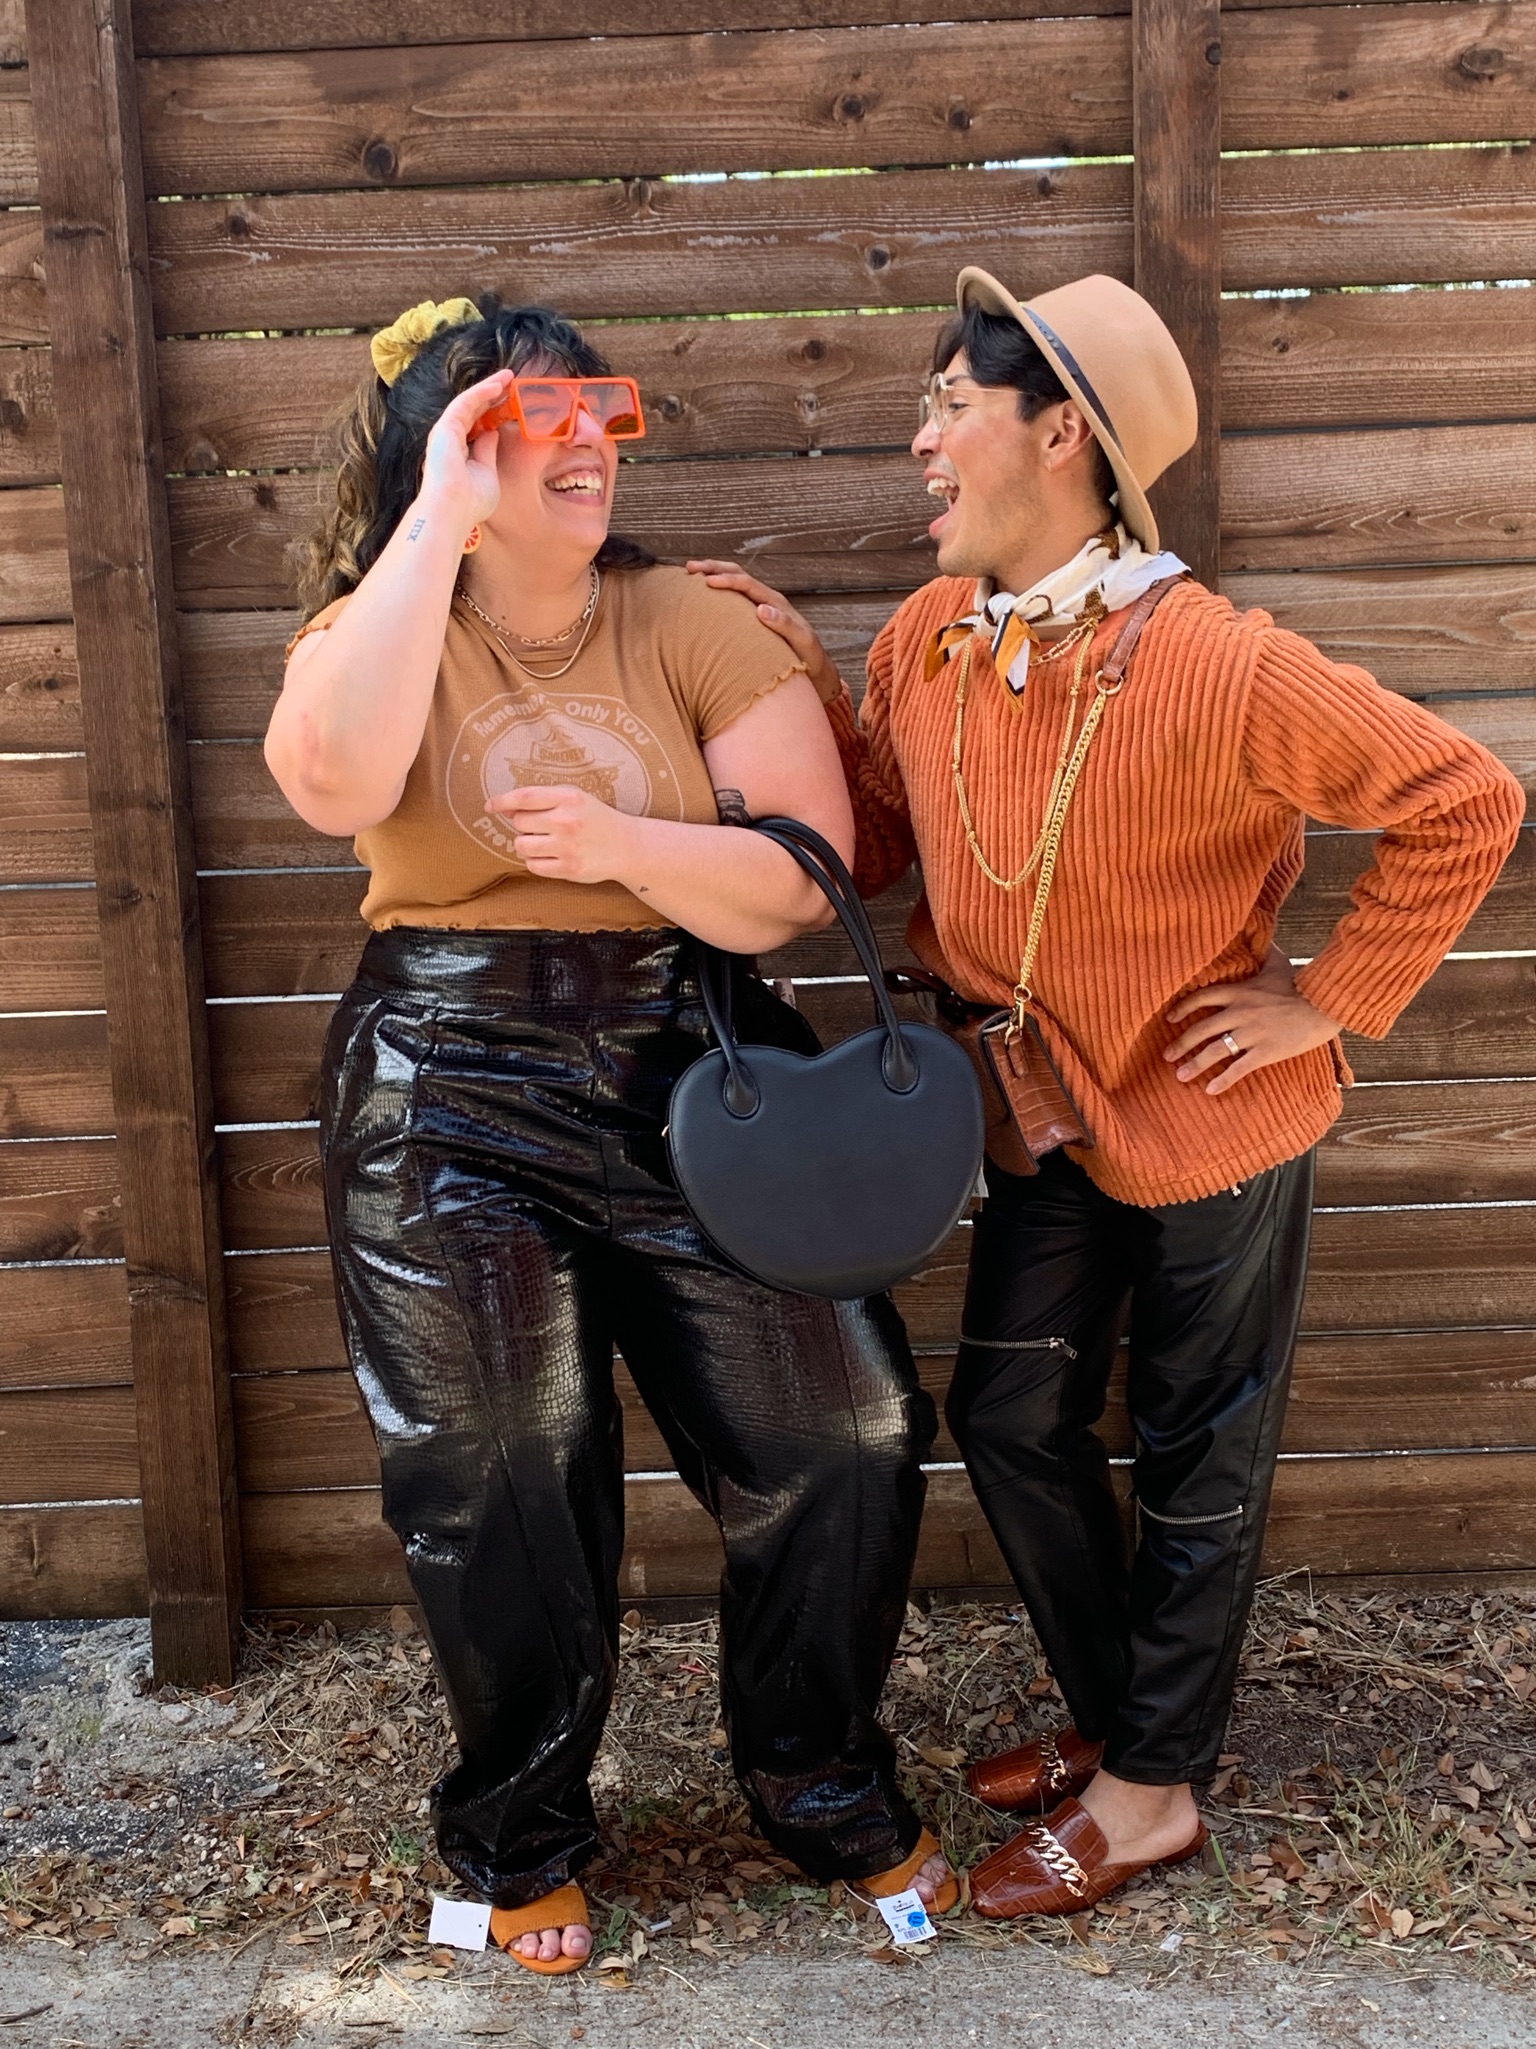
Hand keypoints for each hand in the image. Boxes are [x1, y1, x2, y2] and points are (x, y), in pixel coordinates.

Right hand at [418, 369, 515, 529]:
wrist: (452, 511)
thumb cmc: (470, 502)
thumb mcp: (487, 473)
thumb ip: (488, 452)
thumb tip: (492, 433)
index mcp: (459, 451)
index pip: (477, 424)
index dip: (493, 410)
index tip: (511, 402)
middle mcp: (450, 440)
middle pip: (473, 409)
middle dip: (492, 394)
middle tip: (510, 381)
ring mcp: (446, 433)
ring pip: (469, 402)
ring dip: (488, 387)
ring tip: (507, 377)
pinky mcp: (445, 428)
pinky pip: (465, 403)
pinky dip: (481, 392)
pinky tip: (497, 385)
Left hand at [486, 783, 635, 883]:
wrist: (627, 845)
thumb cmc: (596, 819)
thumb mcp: (575, 799)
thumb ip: (543, 800)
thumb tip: (507, 808)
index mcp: (568, 798)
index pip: (524, 798)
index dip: (502, 801)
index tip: (490, 806)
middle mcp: (566, 821)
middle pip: (520, 822)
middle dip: (524, 825)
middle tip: (541, 828)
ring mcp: (567, 846)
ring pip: (521, 846)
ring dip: (527, 845)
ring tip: (544, 843)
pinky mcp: (569, 868)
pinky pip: (533, 866)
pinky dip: (537, 862)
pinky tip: (552, 857)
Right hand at [686, 558, 841, 698]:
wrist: (815, 665)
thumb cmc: (808, 656)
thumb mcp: (801, 641)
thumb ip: (784, 625)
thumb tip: (762, 609)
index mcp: (775, 602)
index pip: (747, 584)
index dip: (727, 580)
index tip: (707, 582)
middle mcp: (767, 599)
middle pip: (738, 574)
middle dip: (714, 567)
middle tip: (690, 567)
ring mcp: (760, 605)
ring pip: (735, 581)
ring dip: (714, 573)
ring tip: (691, 572)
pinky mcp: (755, 616)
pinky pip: (734, 597)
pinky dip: (718, 588)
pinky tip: (703, 593)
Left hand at [1165, 953, 1339, 1095]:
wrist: (1325, 1005)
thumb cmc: (1302, 984)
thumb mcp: (1278, 963)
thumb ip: (1265, 951)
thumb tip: (1261, 934)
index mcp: (1240, 992)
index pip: (1202, 998)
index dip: (1183, 1008)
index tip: (1170, 1019)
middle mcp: (1240, 1013)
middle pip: (1201, 1029)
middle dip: (1181, 1043)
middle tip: (1167, 1055)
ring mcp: (1251, 1033)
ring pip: (1215, 1051)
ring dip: (1195, 1065)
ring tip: (1181, 1076)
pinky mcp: (1265, 1051)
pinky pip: (1238, 1068)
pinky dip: (1223, 1080)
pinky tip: (1210, 1090)